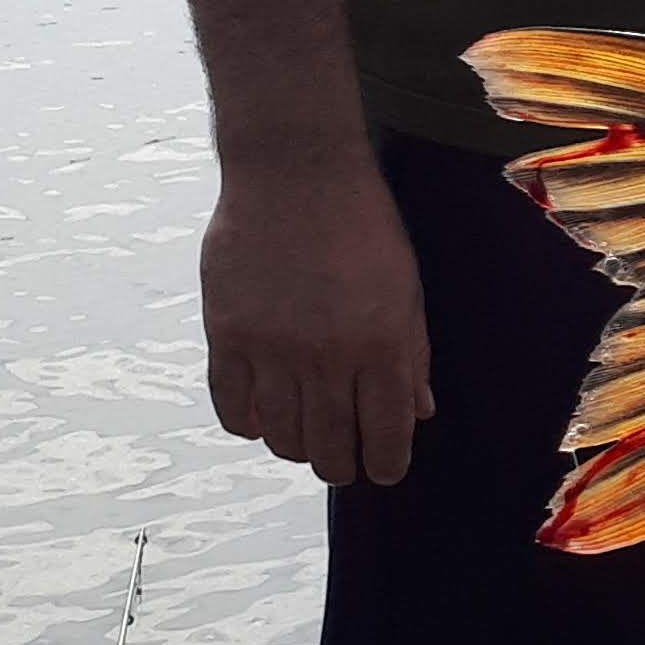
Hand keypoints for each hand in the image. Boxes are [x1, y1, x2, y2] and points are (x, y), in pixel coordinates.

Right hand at [201, 147, 432, 487]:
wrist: (294, 173)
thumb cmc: (361, 226)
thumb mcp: (406, 288)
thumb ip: (412, 354)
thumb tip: (418, 412)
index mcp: (381, 346)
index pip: (385, 432)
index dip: (386, 462)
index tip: (384, 470)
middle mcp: (326, 357)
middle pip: (330, 445)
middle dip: (342, 466)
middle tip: (343, 465)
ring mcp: (272, 349)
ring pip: (281, 435)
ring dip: (297, 448)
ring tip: (305, 442)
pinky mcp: (226, 335)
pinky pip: (233, 406)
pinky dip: (249, 425)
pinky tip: (262, 419)